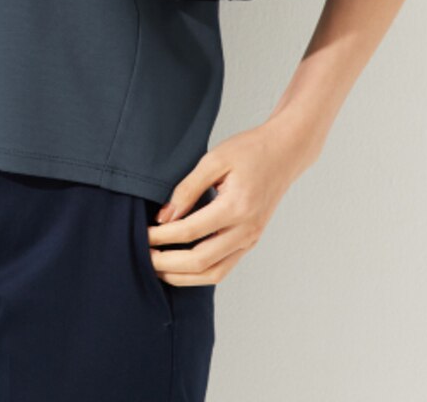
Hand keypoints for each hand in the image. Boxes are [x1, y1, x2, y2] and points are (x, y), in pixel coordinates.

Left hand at [146, 118, 318, 286]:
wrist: (284, 152)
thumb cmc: (250, 150)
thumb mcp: (214, 159)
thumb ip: (187, 188)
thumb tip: (164, 216)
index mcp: (237, 207)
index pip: (190, 231)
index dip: (162, 236)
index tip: (142, 234)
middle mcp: (246, 230)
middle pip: (201, 261)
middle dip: (167, 263)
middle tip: (143, 258)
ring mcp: (250, 240)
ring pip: (213, 274)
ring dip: (182, 276)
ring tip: (157, 268)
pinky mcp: (250, 242)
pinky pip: (223, 268)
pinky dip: (200, 273)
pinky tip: (181, 267)